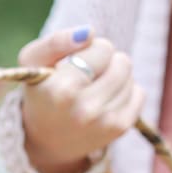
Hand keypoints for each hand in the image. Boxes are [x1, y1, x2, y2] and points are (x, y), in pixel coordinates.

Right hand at [18, 27, 144, 172]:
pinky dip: (126, 93)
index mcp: (62, 90)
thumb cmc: (40, 92)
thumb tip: (89, 32)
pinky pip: (139, 95)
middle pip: (122, 62)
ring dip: (114, 79)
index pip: (104, 48)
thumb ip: (55, 41)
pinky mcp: (118, 129)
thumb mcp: (32, 61)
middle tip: (87, 77)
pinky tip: (105, 101)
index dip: (92, 50)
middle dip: (106, 64)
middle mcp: (85, 110)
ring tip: (93, 91)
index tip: (76, 64)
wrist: (45, 140)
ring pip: (130, 78)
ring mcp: (104, 122)